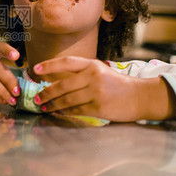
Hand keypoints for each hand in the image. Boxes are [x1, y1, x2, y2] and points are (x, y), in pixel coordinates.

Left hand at [32, 56, 175, 121]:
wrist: (140, 97)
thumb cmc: (118, 85)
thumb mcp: (101, 72)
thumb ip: (82, 74)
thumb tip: (56, 82)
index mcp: (93, 65)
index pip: (66, 62)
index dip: (49, 65)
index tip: (35, 69)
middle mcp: (93, 76)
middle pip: (62, 84)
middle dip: (46, 92)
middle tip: (36, 98)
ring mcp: (96, 92)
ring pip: (67, 99)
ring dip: (52, 105)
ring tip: (43, 107)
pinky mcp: (99, 107)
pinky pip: (76, 110)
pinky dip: (64, 112)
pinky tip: (57, 113)